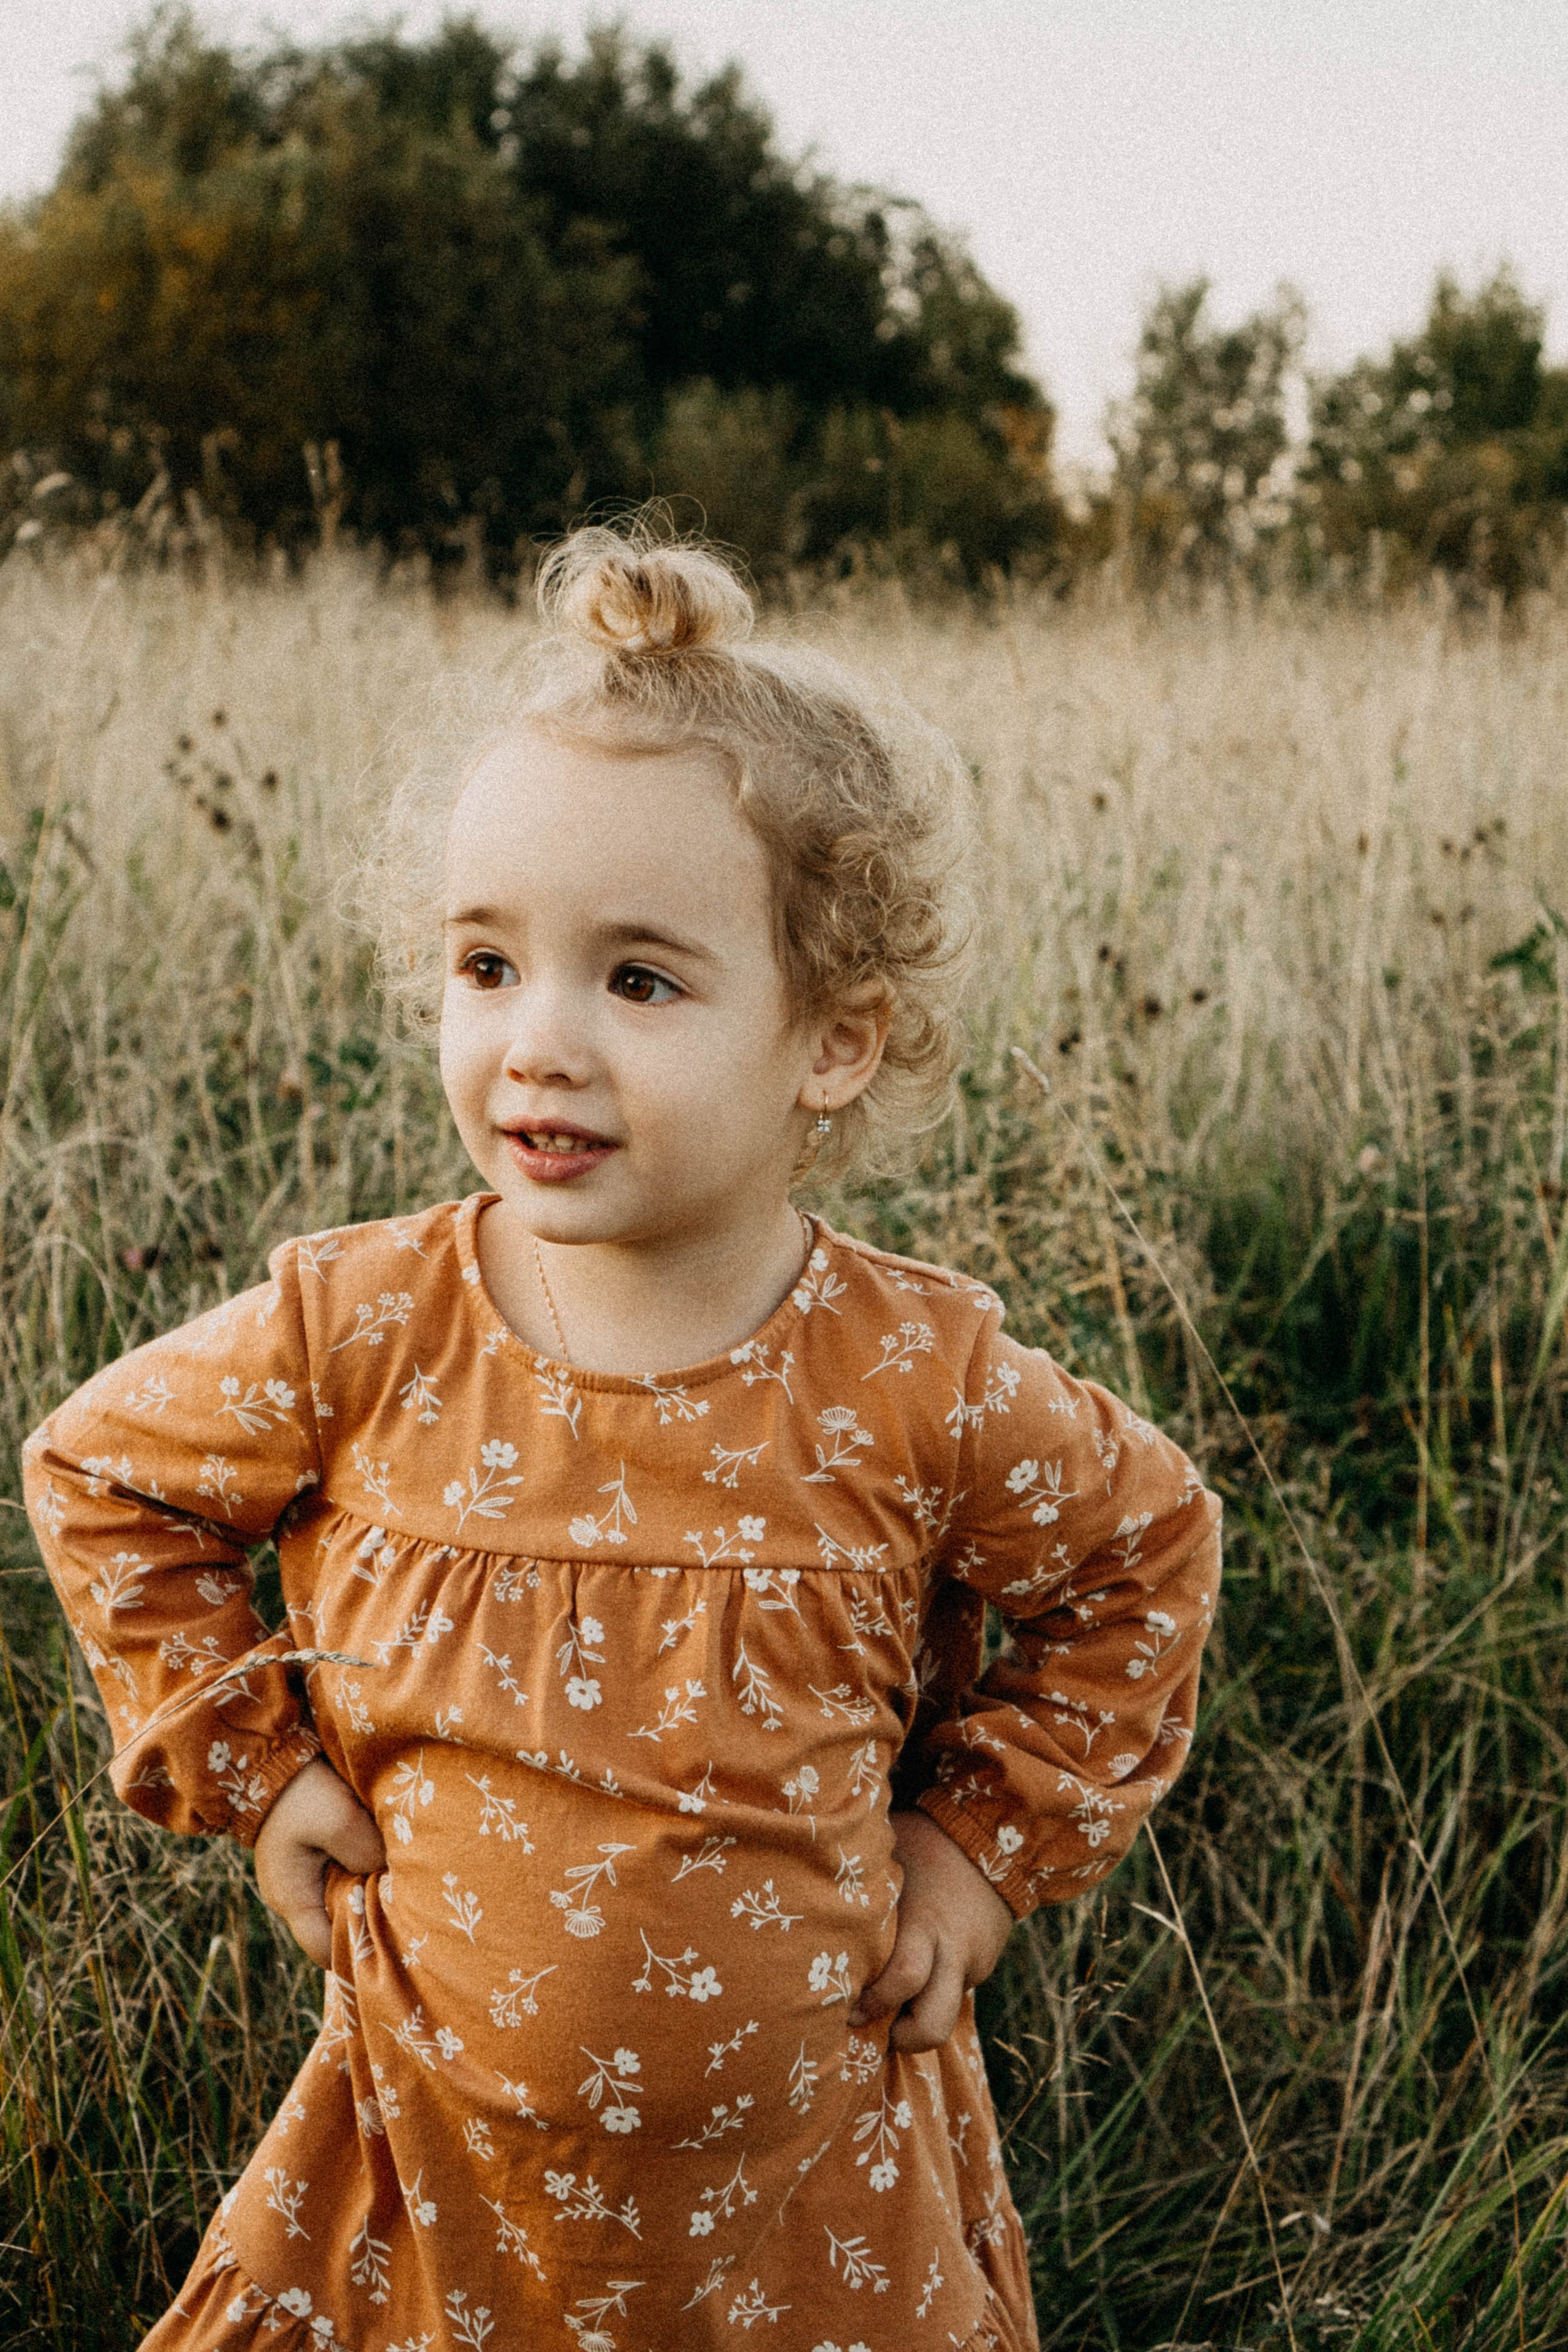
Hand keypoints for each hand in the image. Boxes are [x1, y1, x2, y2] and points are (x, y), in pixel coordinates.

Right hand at [253, 1757, 386, 1966]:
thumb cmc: (302, 1791)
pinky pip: (346, 1877)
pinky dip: (366, 1874)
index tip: (398, 1945)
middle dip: (372, 1924)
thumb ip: (366, 1854)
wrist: (274, 1754)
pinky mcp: (316, 1855)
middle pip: (339, 1928)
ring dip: (371, 1894)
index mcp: (292, 1898)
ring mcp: (304, 1876)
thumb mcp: (340, 1820)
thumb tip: (392, 1876)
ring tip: (406, 1889)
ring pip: (345, 1902)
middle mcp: (296, 1896)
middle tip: (412, 1917)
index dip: (361, 1955)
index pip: (328, 1951)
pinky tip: (392, 1864)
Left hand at [851, 1808, 1014, 2052]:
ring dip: (916, 2021)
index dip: (872, 2003)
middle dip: (900, 2039)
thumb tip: (797, 1889)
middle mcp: (952, 1952)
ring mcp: (973, 1965)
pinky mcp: (983, 1968)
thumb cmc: (920, 1842)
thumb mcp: (887, 1855)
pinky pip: (954, 1992)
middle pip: (932, 2026)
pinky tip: (915, 1967)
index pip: (903, 1978)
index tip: (845, 2006)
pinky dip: (931, 1991)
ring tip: (890, 2005)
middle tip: (870, 2024)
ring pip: (945, 2018)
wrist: (991, 1838)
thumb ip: (858, 1889)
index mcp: (925, 1922)